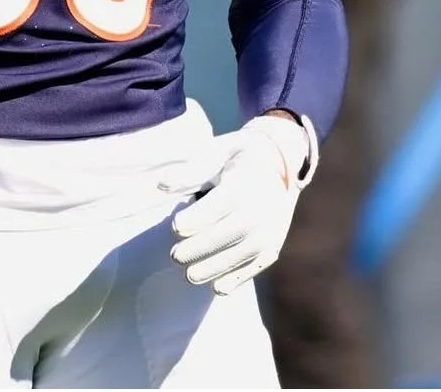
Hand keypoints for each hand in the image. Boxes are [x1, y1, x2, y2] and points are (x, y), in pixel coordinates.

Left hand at [167, 113, 314, 294]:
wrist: (280, 161)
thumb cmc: (236, 157)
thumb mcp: (214, 154)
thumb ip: (189, 173)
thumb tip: (160, 185)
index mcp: (241, 185)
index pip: (215, 207)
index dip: (194, 220)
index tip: (175, 227)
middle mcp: (258, 211)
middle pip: (224, 235)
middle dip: (198, 249)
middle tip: (175, 256)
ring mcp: (268, 231)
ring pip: (238, 255)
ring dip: (212, 268)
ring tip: (189, 275)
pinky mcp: (273, 246)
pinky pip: (254, 266)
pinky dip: (236, 278)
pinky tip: (217, 286)